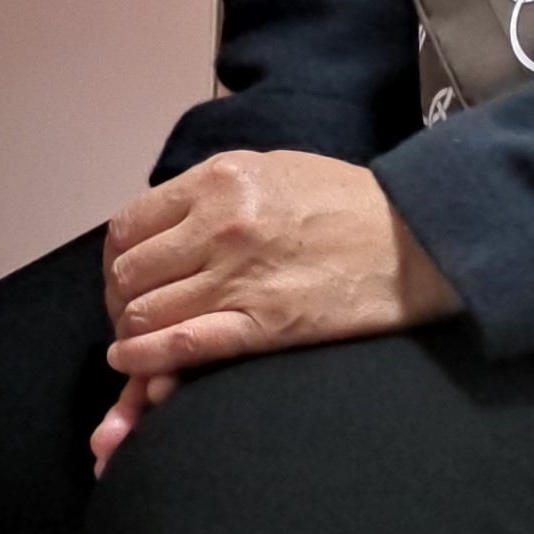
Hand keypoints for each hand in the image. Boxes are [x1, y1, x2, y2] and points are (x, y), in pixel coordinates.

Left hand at [88, 151, 459, 470]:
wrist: (415, 240)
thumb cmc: (344, 202)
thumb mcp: (269, 168)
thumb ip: (210, 192)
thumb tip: (160, 224)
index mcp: (219, 180)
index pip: (130, 225)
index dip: (118, 258)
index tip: (125, 275)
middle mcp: (219, 226)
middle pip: (130, 273)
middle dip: (121, 298)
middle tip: (130, 313)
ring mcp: (239, 277)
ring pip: (146, 311)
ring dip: (131, 331)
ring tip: (135, 339)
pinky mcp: (263, 326)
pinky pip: (181, 346)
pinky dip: (144, 359)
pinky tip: (131, 364)